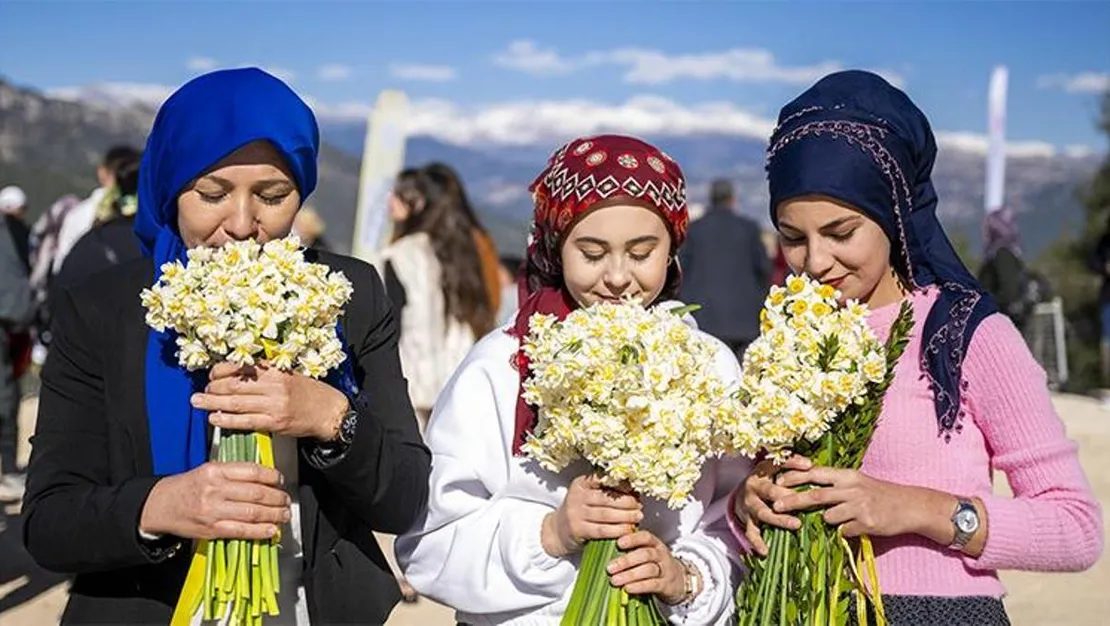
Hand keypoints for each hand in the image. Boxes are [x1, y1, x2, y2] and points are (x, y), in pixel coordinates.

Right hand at [140, 462, 289, 540]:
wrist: (160, 505)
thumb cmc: (186, 487)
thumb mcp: (208, 470)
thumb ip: (233, 472)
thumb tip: (263, 476)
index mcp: (215, 471)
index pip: (253, 471)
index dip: (272, 477)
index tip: (280, 480)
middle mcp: (215, 489)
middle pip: (256, 493)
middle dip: (277, 498)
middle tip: (286, 500)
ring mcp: (213, 510)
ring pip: (253, 512)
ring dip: (274, 515)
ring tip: (284, 515)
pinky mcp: (212, 529)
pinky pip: (242, 530)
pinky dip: (260, 531)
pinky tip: (271, 530)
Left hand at [192, 362, 348, 440]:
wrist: (329, 411)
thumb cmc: (309, 392)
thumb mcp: (289, 374)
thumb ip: (266, 373)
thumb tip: (237, 374)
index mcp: (276, 370)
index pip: (241, 366)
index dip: (221, 370)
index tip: (211, 374)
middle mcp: (274, 385)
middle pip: (234, 385)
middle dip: (213, 388)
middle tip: (200, 392)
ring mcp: (274, 405)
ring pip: (236, 403)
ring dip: (213, 403)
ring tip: (198, 403)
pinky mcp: (275, 422)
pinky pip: (245, 421)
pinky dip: (227, 420)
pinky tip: (215, 419)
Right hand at [541, 475, 642, 557]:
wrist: (558, 530)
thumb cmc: (581, 510)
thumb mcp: (588, 495)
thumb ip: (606, 491)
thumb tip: (635, 490)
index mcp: (581, 483)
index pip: (603, 479)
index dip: (621, 484)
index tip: (634, 489)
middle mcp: (576, 496)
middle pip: (607, 498)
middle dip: (627, 502)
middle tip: (640, 506)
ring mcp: (576, 513)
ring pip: (606, 514)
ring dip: (626, 516)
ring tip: (638, 517)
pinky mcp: (578, 529)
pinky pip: (602, 530)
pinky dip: (617, 530)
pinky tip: (628, 530)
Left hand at [607, 530, 688, 604]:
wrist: (678, 580)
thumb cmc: (655, 564)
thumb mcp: (645, 552)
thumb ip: (631, 549)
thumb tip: (604, 547)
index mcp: (654, 543)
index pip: (645, 537)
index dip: (632, 539)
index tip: (618, 542)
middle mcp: (660, 554)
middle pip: (645, 554)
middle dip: (626, 561)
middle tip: (610, 567)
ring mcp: (665, 569)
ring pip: (648, 570)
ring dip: (630, 575)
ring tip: (615, 580)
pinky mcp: (666, 584)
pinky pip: (653, 584)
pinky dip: (639, 586)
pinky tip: (627, 588)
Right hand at [734, 455, 811, 555]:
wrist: (741, 494)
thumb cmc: (765, 479)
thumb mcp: (773, 467)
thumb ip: (791, 463)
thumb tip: (810, 464)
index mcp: (761, 473)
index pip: (777, 465)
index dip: (793, 464)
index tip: (809, 466)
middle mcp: (753, 488)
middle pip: (771, 491)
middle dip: (788, 497)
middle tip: (805, 502)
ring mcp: (750, 506)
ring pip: (763, 513)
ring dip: (779, 519)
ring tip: (796, 524)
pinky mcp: (747, 520)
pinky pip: (751, 533)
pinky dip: (757, 542)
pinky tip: (766, 551)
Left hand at [774, 467, 955, 540]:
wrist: (910, 506)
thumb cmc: (879, 493)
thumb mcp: (856, 481)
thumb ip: (834, 483)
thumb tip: (807, 485)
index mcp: (847, 475)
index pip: (815, 473)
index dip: (794, 476)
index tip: (778, 480)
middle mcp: (852, 488)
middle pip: (815, 495)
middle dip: (793, 500)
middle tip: (777, 506)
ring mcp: (860, 506)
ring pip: (828, 516)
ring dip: (826, 520)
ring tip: (839, 518)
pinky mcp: (867, 523)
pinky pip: (844, 531)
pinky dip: (844, 531)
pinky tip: (855, 527)